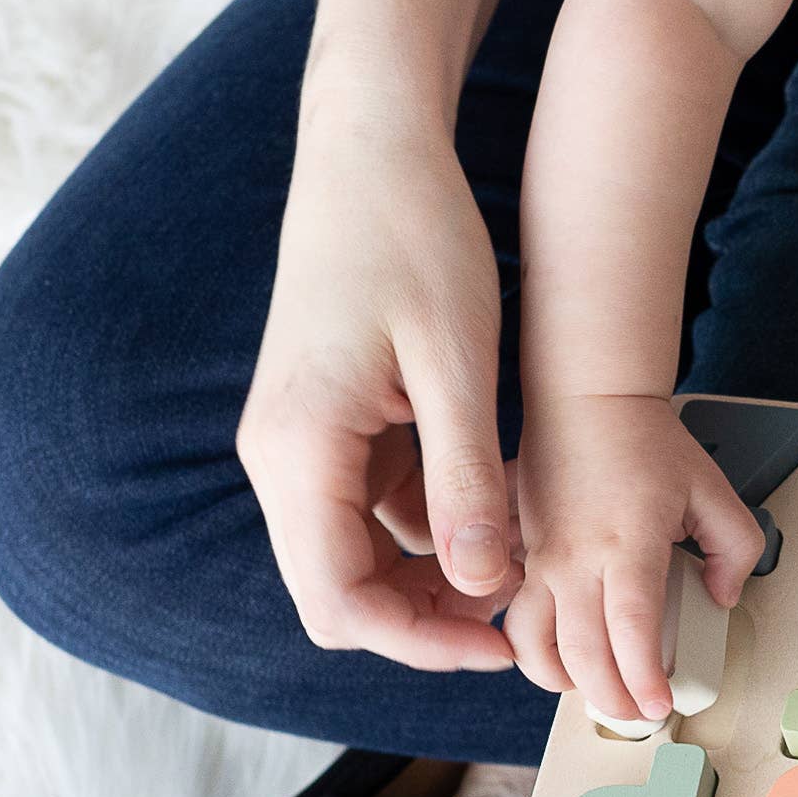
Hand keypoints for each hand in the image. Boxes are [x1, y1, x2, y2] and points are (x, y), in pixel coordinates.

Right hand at [235, 132, 518, 668]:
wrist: (372, 152)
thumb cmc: (413, 237)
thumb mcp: (457, 362)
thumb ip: (465, 480)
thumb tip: (481, 586)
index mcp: (298, 449)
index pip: (339, 603)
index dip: (420, 643)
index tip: (500, 643)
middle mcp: (279, 458)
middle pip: (338, 593)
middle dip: (425, 620)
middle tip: (515, 615)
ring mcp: (297, 443)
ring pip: (354, 554)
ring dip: (430, 574)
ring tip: (518, 556)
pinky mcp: (324, 427)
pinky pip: (368, 507)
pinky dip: (426, 524)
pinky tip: (492, 504)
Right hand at [507, 391, 760, 726]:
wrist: (585, 403)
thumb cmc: (644, 442)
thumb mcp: (713, 490)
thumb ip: (735, 549)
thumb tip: (722, 597)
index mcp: (627, 543)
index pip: (631, 630)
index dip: (644, 678)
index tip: (661, 703)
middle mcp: (577, 559)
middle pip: (583, 654)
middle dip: (613, 699)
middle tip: (640, 714)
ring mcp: (543, 561)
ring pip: (535, 646)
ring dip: (565, 683)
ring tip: (599, 693)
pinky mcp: (525, 558)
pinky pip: (517, 619)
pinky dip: (533, 651)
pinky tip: (561, 659)